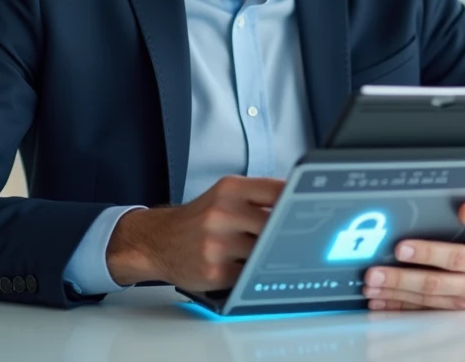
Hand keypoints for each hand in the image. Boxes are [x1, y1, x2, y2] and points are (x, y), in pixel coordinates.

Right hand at [104, 175, 283, 290]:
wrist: (156, 241)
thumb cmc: (198, 219)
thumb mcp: (225, 195)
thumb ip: (260, 197)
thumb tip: (298, 207)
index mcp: (230, 189)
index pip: (277, 191)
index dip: (296, 203)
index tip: (309, 211)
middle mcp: (222, 213)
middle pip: (275, 225)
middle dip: (284, 234)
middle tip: (295, 238)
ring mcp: (217, 244)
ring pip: (264, 252)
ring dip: (267, 255)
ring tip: (260, 251)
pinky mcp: (215, 272)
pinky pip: (249, 274)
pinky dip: (252, 273)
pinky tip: (243, 266)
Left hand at [362, 202, 464, 310]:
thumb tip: (461, 208)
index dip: (445, 243)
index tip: (428, 238)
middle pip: (439, 278)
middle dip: (404, 275)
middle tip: (377, 270)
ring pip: (428, 295)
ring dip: (396, 290)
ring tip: (372, 283)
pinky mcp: (456, 308)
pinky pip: (424, 308)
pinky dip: (399, 304)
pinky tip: (380, 299)